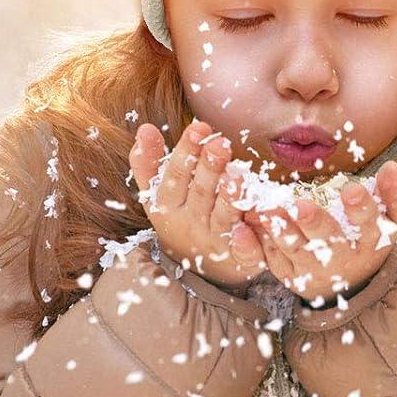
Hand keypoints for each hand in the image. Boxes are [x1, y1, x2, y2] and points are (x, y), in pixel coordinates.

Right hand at [129, 117, 266, 292]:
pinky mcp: (238, 257)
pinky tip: (251, 225)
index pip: (176, 175)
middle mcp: (190, 223)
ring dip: (229, 197)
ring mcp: (215, 241)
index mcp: (168, 205)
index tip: (198, 128)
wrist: (202, 268)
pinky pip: (243, 250)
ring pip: (223, 218)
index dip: (186, 152)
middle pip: (201, 193)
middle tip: (220, 143)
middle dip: (210, 167)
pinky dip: (246, 241)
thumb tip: (145, 128)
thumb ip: (149, 163)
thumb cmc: (183, 217)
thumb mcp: (158, 194)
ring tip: (237, 175)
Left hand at [242, 160, 396, 305]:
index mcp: (369, 241)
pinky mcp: (290, 274)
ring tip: (266, 210)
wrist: (351, 286)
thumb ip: (393, 194)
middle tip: (300, 206)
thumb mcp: (388, 221)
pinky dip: (260, 242)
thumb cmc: (368, 241)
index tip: (352, 190)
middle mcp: (342, 257)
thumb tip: (394, 165)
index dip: (362, 208)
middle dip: (314, 222)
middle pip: (328, 240)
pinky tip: (249, 224)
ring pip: (295, 249)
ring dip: (280, 230)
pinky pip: (273, 258)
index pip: (369, 224)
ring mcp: (314, 268)